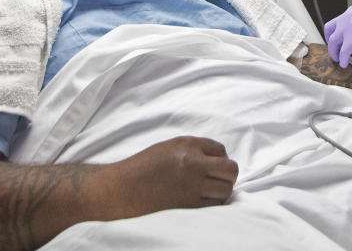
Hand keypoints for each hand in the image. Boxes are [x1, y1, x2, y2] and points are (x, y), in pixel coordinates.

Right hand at [102, 136, 239, 215]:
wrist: (121, 189)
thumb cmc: (142, 167)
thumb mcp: (169, 147)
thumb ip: (194, 149)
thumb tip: (218, 158)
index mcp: (187, 145)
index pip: (221, 150)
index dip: (220, 157)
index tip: (213, 165)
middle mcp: (193, 163)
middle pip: (230, 169)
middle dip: (228, 174)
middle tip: (219, 178)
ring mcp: (192, 185)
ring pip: (226, 189)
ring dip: (223, 190)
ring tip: (212, 190)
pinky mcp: (188, 205)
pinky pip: (214, 204)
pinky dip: (214, 202)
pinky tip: (205, 200)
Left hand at [324, 5, 351, 67]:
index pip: (338, 21)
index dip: (336, 32)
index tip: (338, 39)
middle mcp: (348, 17)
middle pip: (330, 29)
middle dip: (330, 41)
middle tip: (334, 49)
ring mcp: (349, 28)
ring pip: (333, 42)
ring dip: (334, 52)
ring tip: (338, 59)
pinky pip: (343, 52)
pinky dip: (342, 59)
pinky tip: (345, 64)